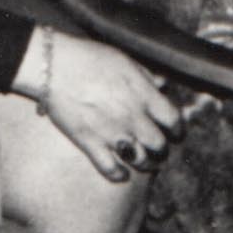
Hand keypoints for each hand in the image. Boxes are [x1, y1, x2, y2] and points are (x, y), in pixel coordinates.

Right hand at [17, 24, 179, 180]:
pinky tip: (122, 173)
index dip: (177, 128)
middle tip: (159, 148)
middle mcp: (132, 117)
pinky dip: (119, 174)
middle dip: (162, 148)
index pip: (173, 119)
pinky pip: (110, 169)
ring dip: (146, 164)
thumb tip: (162, 84)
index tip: (175, 130)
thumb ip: (146, 76)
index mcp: (144, 95)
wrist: (54, 66)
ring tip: (145, 162)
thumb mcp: (125, 60)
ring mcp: (112, 133)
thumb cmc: (90, 58)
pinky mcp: (90, 144)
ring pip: (140, 161)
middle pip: (160, 145)